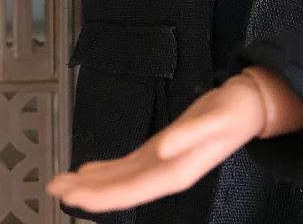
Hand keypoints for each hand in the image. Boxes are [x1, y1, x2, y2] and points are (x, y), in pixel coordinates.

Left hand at [45, 73, 265, 214]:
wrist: (248, 106)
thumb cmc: (234, 113)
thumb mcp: (216, 121)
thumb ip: (190, 135)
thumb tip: (160, 149)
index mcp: (175, 170)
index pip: (129, 190)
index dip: (100, 196)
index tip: (73, 196)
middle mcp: (164, 171)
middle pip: (119, 188)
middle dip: (86, 191)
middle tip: (54, 188)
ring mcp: (161, 162)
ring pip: (119, 179)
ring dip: (90, 183)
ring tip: (61, 183)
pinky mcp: (161, 149)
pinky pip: (127, 165)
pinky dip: (106, 169)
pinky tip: (89, 171)